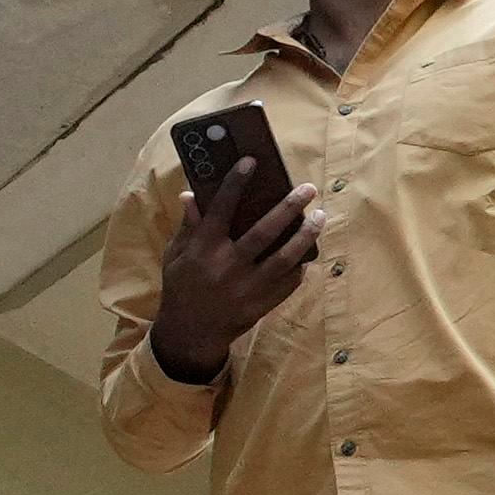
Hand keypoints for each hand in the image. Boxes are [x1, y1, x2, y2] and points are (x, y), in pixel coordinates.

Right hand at [147, 162, 317, 383]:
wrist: (191, 332)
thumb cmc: (181, 287)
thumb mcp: (175, 256)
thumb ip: (188, 227)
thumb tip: (191, 196)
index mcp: (202, 250)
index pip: (220, 209)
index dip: (235, 184)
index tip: (251, 162)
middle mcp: (227, 266)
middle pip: (263, 231)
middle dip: (288, 207)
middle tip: (307, 189)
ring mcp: (247, 287)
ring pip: (284, 256)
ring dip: (305, 235)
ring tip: (319, 217)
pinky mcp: (262, 303)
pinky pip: (289, 281)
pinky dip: (300, 265)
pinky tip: (308, 252)